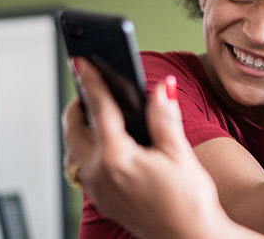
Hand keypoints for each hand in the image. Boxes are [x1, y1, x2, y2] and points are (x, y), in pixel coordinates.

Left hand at [63, 58, 262, 238]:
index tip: (83, 61)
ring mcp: (99, 191)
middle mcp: (100, 176)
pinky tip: (107, 142)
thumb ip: (164, 117)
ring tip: (96, 110)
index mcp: (117, 159)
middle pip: (74, 129)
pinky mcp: (104, 202)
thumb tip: (161, 88)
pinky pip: (85, 168)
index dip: (92, 81)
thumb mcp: (179, 153)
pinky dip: (89, 148)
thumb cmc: (190, 202)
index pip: (99, 109)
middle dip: (79, 104)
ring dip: (81, 127)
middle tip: (89, 84)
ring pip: (76, 150)